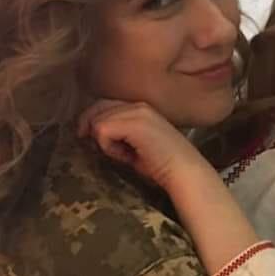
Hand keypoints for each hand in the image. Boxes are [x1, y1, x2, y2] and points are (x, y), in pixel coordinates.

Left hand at [77, 99, 209, 192]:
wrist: (183, 171)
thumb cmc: (160, 165)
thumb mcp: (134, 145)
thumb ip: (117, 133)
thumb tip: (90, 133)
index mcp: (140, 107)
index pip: (105, 104)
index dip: (93, 121)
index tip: (93, 140)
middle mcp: (138, 105)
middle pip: (97, 107)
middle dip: (91, 128)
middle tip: (100, 148)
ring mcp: (137, 112)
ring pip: (97, 121)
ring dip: (104, 142)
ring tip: (123, 155)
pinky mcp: (134, 123)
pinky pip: (102, 131)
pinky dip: (108, 148)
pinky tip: (126, 156)